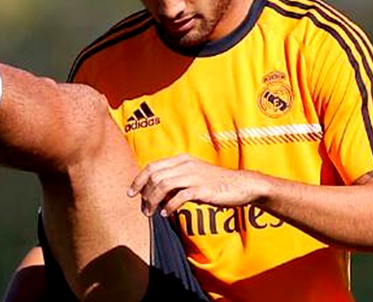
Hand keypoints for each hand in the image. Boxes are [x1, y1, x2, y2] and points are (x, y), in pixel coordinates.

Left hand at [127, 154, 264, 216]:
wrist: (241, 185)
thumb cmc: (216, 183)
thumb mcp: (194, 175)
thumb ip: (176, 179)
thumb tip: (156, 191)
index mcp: (182, 160)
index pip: (152, 166)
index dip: (138, 180)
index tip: (131, 193)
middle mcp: (185, 165)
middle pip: (155, 176)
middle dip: (144, 194)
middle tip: (143, 209)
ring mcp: (194, 176)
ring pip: (163, 185)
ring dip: (153, 201)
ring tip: (151, 213)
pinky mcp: (202, 189)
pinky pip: (179, 196)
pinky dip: (169, 206)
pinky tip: (166, 213)